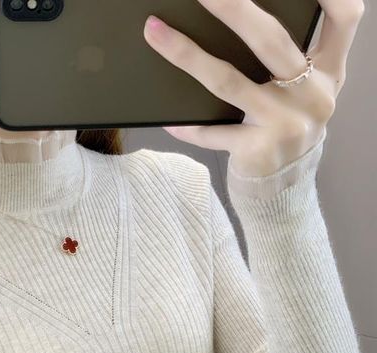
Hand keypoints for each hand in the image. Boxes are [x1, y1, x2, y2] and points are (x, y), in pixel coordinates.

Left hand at [143, 0, 364, 176]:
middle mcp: (311, 95)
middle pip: (271, 41)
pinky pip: (212, 133)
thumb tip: (238, 14)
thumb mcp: (306, 92)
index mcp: (328, 72)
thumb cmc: (287, 128)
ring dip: (188, 55)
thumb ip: (294, 58)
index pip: (344, 19)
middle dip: (234, 9)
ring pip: (229, 82)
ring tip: (156, 32)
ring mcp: (284, 124)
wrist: (285, 187)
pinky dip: (189, 128)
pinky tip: (168, 122)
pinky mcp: (257, 150)